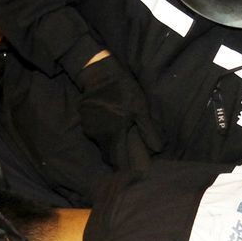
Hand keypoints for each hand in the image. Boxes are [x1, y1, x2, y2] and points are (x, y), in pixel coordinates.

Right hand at [76, 53, 162, 169]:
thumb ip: (147, 130)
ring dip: (110, 142)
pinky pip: (95, 132)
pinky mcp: (84, 119)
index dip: (124, 166)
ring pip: (101, 142)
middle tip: (128, 152)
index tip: (132, 168)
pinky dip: (103, 131)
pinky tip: (110, 122)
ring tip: (121, 136)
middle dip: (117, 156)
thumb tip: (157, 149)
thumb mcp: (140, 109)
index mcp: (113, 135)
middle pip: (108, 154)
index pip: (117, 161)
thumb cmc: (123, 90)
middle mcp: (98, 135)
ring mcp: (88, 127)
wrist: (99, 72)